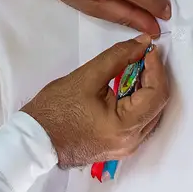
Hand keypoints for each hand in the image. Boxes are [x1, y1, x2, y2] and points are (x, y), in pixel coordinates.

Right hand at [21, 36, 169, 167]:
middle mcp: (131, 142)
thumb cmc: (56, 109)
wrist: (34, 140)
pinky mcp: (119, 147)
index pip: (156, 94)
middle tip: (143, 54)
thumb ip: (119, 57)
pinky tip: (128, 85)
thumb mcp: (87, 77)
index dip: (156, 68)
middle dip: (153, 76)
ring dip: (147, 88)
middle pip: (157, 105)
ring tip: (135, 67)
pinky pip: (139, 121)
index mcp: (125, 127)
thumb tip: (143, 44)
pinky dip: (138, 101)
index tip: (149, 49)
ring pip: (151, 114)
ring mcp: (126, 148)